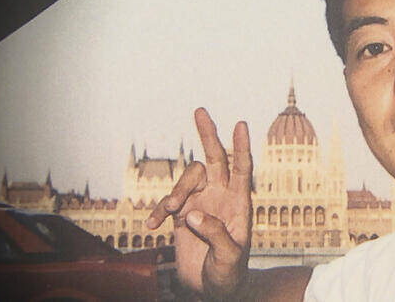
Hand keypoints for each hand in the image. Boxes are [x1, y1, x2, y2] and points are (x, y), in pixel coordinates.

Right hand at [146, 108, 252, 299]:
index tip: (239, 124)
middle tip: (200, 110)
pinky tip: (152, 225)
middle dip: (208, 135)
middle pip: (214, 159)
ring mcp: (200, 202)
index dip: (241, 146)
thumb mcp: (229, 257)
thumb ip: (215, 234)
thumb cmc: (229, 274)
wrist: (211, 289)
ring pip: (186, 179)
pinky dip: (158, 211)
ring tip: (170, 212)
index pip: (242, 169)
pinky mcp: (181, 214)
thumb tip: (193, 213)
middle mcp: (220, 196)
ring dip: (176, 191)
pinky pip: (167, 203)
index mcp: (239, 203)